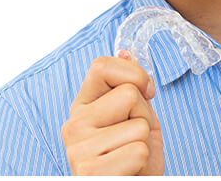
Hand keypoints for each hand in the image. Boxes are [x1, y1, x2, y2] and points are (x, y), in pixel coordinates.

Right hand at [61, 53, 163, 174]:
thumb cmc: (134, 160)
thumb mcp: (136, 117)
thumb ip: (130, 86)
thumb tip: (126, 51)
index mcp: (82, 106)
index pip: (101, 66)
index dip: (134, 73)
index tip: (147, 92)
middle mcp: (73, 123)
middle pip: (129, 94)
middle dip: (145, 116)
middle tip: (135, 139)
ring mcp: (77, 148)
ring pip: (139, 125)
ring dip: (145, 144)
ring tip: (131, 159)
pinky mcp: (89, 171)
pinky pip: (138, 150)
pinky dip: (143, 163)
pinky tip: (128, 172)